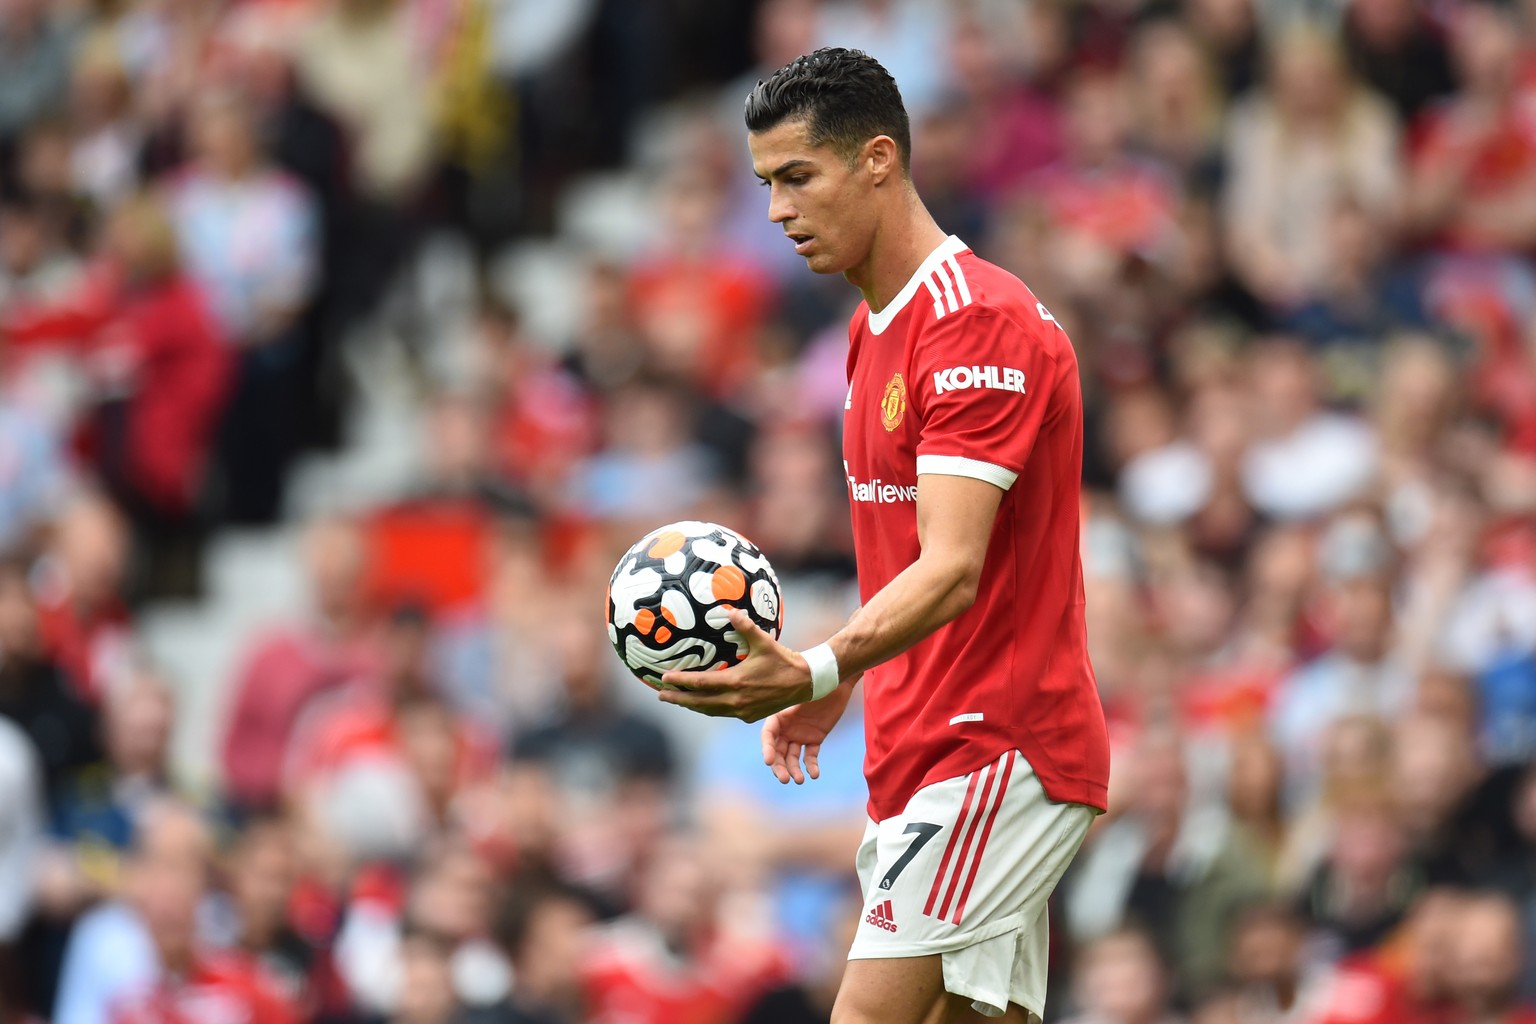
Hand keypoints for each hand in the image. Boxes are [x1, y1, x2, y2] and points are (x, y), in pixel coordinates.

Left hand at [658, 608, 815, 721]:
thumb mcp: (764, 641)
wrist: (805, 683)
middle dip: (678, 699)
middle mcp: (736, 700)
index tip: (664, 678)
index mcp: (736, 682)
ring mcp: (742, 711)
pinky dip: (709, 709)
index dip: (680, 681)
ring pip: (710, 710)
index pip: (701, 683)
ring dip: (692, 705)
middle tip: (661, 695)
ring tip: (677, 700)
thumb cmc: (783, 660)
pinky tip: (703, 703)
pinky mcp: (749, 716)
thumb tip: (729, 610)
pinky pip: (723, 712)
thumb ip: (745, 626)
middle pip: (699, 703)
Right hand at [761, 682, 854, 783]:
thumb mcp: (803, 691)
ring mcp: (800, 734)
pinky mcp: (815, 738)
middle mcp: (786, 727)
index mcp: (779, 716)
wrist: (837, 682)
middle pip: (778, 752)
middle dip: (779, 766)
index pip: (768, 735)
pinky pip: (810, 756)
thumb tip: (777, 705)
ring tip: (800, 780)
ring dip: (794, 770)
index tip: (768, 761)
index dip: (766, 748)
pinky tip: (815, 774)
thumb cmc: (818, 683)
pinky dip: (812, 766)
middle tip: (785, 779)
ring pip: (793, 757)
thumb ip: (791, 700)